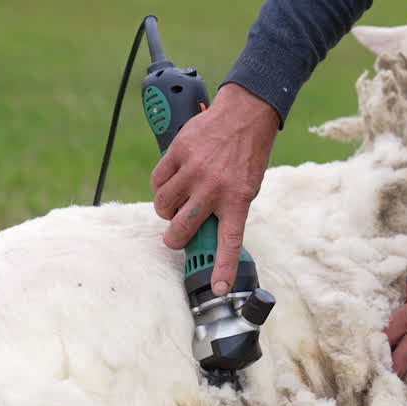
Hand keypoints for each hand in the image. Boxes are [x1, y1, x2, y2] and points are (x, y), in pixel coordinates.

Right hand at [150, 83, 279, 295]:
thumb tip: (208, 230)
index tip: (218, 289)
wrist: (245, 114)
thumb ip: (228, 208)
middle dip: (174, 238)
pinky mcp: (178, 153)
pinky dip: (161, 186)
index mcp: (237, 200)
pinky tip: (170, 183)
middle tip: (176, 235)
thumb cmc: (247, 154)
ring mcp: (194, 170)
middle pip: (181, 229)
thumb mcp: (248, 186)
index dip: (223, 269)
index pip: (229, 243)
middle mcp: (214, 188)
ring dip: (166, 210)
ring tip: (175, 204)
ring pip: (163, 205)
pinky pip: (158, 180)